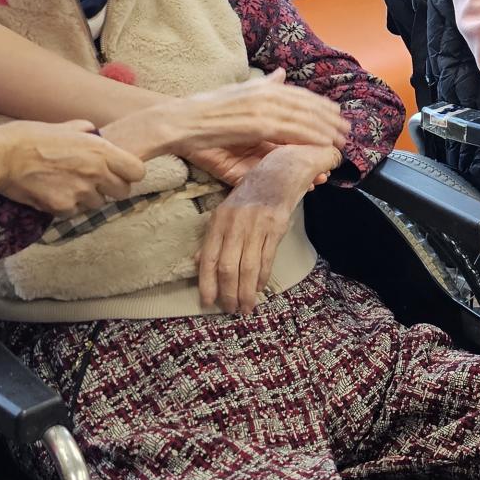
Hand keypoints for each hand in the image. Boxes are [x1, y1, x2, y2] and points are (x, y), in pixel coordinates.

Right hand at [0, 120, 144, 216]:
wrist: (2, 156)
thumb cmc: (31, 136)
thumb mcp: (65, 126)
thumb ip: (86, 131)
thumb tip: (94, 132)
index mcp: (101, 151)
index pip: (137, 172)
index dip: (129, 173)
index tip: (120, 172)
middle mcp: (96, 173)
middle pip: (122, 192)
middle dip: (111, 188)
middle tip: (95, 182)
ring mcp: (80, 192)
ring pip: (97, 204)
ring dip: (87, 198)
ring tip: (67, 185)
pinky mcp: (62, 207)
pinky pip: (73, 212)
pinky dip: (66, 206)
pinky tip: (52, 193)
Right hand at [103, 71, 349, 159]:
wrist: (179, 119)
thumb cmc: (204, 109)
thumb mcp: (238, 91)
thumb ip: (263, 85)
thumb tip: (281, 73)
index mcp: (262, 87)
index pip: (300, 95)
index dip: (320, 105)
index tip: (337, 114)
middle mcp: (265, 93)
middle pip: (307, 106)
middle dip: (329, 119)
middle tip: (347, 130)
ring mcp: (262, 108)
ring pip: (303, 120)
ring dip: (324, 131)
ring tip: (339, 142)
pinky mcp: (257, 124)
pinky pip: (290, 132)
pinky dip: (308, 139)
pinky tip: (321, 147)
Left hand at [195, 145, 333, 314]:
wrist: (282, 169)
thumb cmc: (253, 190)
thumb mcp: (227, 210)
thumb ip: (214, 236)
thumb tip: (197, 263)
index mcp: (219, 219)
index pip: (207, 258)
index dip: (206, 283)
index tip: (208, 302)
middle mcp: (235, 223)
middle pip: (227, 267)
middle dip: (228, 293)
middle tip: (230, 310)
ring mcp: (256, 225)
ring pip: (247, 267)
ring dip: (245, 291)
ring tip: (245, 307)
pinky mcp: (276, 227)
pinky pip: (266, 259)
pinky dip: (262, 278)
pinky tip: (260, 289)